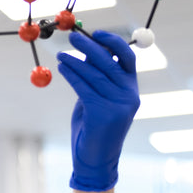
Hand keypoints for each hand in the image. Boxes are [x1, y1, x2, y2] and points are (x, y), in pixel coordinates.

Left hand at [56, 30, 138, 191]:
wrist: (95, 160)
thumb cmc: (93, 128)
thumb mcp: (98, 100)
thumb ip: (97, 79)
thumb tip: (87, 52)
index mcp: (132, 90)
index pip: (128, 58)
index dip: (113, 42)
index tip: (96, 32)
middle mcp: (130, 95)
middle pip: (109, 62)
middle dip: (90, 46)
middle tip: (72, 36)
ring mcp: (118, 105)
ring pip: (94, 74)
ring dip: (75, 61)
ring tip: (61, 54)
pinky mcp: (103, 113)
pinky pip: (84, 87)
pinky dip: (72, 74)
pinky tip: (62, 68)